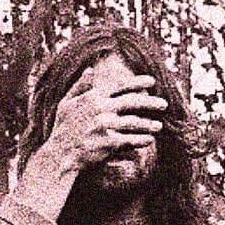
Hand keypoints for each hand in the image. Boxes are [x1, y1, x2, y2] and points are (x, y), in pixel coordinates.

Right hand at [32, 66, 169, 175]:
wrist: (59, 155)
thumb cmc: (63, 129)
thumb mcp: (66, 103)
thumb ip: (80, 86)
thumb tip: (91, 69)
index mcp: (93, 97)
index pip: (120, 86)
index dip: (138, 82)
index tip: (152, 81)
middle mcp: (101, 109)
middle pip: (133, 102)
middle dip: (151, 102)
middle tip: (165, 104)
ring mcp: (105, 126)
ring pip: (135, 122)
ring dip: (149, 124)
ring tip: (159, 126)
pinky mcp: (109, 143)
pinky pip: (132, 140)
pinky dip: (142, 140)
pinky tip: (150, 140)